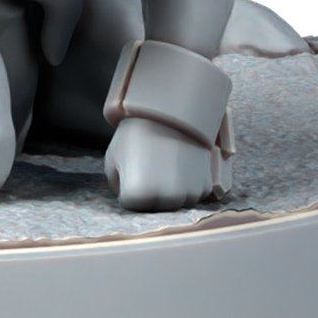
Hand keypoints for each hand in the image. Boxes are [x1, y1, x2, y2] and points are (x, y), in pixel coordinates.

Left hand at [104, 116, 219, 210]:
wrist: (171, 110)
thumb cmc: (137, 132)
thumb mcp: (113, 157)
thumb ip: (117, 183)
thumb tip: (126, 196)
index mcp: (139, 195)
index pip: (130, 204)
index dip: (128, 184)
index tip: (133, 164)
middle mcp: (166, 201)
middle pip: (154, 207)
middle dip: (150, 191)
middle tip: (150, 162)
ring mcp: (188, 195)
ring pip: (174, 203)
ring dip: (169, 189)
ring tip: (165, 161)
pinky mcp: (204, 187)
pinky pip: (191, 194)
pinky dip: (187, 184)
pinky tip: (181, 162)